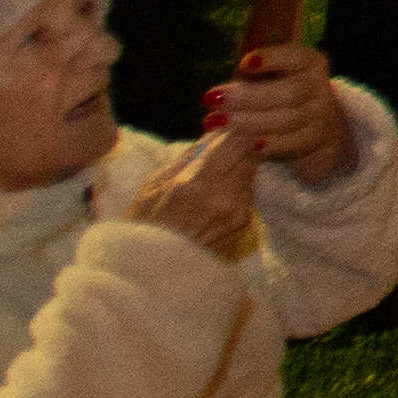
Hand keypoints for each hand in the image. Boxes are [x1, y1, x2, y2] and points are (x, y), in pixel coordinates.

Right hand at [126, 127, 260, 255]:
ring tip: (213, 178)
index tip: (227, 128)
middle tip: (223, 149)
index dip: (234, 131)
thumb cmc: (146, 224)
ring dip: (238, 169)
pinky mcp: (244, 226)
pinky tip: (216, 199)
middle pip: (250, 154)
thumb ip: (188, 156)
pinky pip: (248, 195)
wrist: (154, 269)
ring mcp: (238, 213)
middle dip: (239, 148)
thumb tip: (213, 133)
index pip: (237, 141)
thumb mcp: (155, 184)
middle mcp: (225, 195)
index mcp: (197, 181)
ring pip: (250, 174)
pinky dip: (237, 189)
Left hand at [207, 43, 358, 181]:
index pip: (296, 56)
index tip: (243, 63)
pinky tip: (247, 144)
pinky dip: (270, 144)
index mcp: (310, 63)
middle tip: (211, 99)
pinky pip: (292, 144)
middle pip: (289, 92)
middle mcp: (319, 88)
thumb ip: (250, 76)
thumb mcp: (269, 76)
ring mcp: (320, 117)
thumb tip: (219, 91)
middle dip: (248, 97)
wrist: (315, 124)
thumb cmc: (278, 92)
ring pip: (288, 120)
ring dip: (249, 122)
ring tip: (214, 121)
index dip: (272, 58)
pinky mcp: (315, 141)